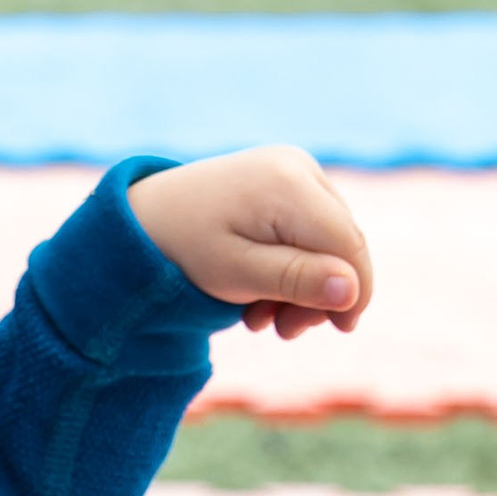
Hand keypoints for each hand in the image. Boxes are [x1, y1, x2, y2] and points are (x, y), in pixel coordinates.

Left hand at [126, 144, 374, 339]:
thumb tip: (352, 291)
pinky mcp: (284, 180)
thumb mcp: (238, 273)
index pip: (347, 244)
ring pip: (327, 238)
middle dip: (321, 292)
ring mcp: (292, 169)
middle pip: (340, 241)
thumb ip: (297, 280)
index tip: (341, 329)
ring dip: (304, 284)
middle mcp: (297, 166)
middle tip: (283, 330)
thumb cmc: (183, 249)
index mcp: (289, 184)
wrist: (141, 219)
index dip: (354, 290)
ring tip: (262, 317)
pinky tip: (261, 293)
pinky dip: (292, 264)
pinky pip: (308, 228)